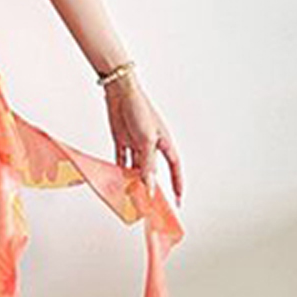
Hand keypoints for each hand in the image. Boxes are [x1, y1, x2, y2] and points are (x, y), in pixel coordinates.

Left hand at [104, 76, 182, 206]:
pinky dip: (120, 170)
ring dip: (134, 180)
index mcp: (163, 143)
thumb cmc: (139, 109)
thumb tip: (150, 187)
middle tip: (150, 203)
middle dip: (152, 186)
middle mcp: (150, 145)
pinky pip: (122, 159)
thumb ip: (147, 165)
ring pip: (136, 167)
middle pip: (153, 170)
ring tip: (131, 195)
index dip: (177, 183)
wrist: (120, 92)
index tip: (178, 199)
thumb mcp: (146, 140)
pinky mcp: (122, 140)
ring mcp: (135, 143)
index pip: (174, 167)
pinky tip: (118, 179)